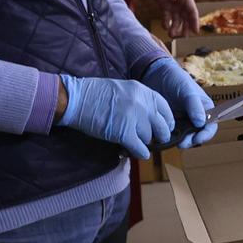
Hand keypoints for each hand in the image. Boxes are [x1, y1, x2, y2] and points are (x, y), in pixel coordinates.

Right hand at [56, 75, 176, 159]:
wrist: (76, 99)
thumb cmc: (95, 94)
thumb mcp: (124, 89)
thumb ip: (139, 100)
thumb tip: (151, 116)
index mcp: (143, 91)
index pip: (165, 109)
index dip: (166, 121)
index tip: (164, 128)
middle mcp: (143, 104)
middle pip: (162, 127)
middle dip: (159, 136)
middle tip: (152, 139)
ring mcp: (134, 119)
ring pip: (150, 139)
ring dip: (143, 143)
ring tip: (134, 142)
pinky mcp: (124, 133)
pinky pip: (141, 149)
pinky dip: (139, 153)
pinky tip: (135, 152)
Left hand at [140, 56, 216, 147]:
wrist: (155, 74)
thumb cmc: (175, 78)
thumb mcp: (187, 90)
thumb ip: (195, 105)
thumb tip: (201, 122)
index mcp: (205, 108)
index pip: (210, 125)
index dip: (206, 134)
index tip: (197, 138)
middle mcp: (195, 117)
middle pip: (198, 134)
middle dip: (191, 140)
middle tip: (182, 143)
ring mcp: (182, 121)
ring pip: (185, 137)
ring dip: (180, 140)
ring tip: (173, 141)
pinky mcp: (170, 123)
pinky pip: (172, 134)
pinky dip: (170, 137)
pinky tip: (164, 136)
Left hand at [149, 0, 199, 37]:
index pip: (192, 10)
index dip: (194, 21)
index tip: (196, 31)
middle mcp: (181, 3)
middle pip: (186, 18)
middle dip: (186, 28)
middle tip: (184, 37)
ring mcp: (174, 7)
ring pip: (178, 20)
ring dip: (176, 28)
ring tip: (171, 35)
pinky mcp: (166, 8)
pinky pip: (168, 18)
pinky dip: (166, 23)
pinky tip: (164, 27)